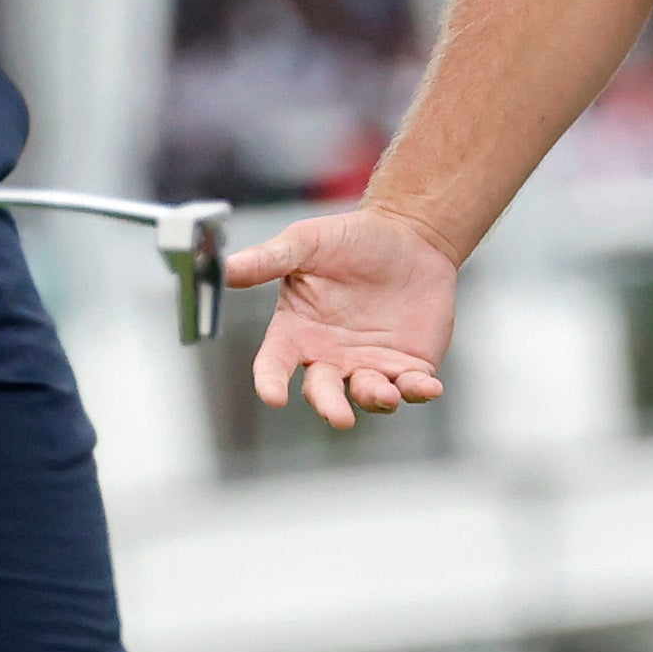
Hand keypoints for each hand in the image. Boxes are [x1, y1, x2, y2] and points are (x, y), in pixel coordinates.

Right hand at [228, 205, 464, 429]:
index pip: (275, 365)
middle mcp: (330, 356)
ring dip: (375, 398)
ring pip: (368, 395)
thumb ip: (267, 260)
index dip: (270, 382)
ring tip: (386, 393)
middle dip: (330, 406)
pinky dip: (419, 392)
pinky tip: (428, 388)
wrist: (408, 235)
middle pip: (323, 392)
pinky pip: (412, 387)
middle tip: (339, 416)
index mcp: (298, 332)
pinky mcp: (408, 364)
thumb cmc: (350, 238)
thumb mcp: (305, 243)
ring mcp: (370, 364)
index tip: (273, 395)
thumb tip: (224, 269)